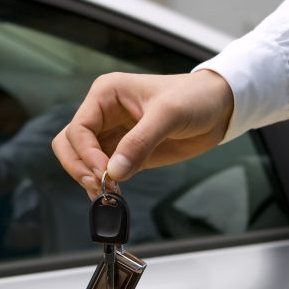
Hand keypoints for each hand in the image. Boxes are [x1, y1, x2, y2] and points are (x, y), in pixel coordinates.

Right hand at [52, 70, 233, 197]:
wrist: (218, 108)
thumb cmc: (195, 98)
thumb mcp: (169, 114)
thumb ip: (140, 142)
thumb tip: (114, 171)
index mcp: (106, 94)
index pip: (79, 128)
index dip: (86, 153)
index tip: (104, 172)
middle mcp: (103, 114)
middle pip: (69, 144)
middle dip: (79, 167)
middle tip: (100, 185)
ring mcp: (112, 135)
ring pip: (81, 160)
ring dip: (88, 178)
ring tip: (109, 194)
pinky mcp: (124, 153)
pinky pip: (101, 171)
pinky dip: (102, 185)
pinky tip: (114, 194)